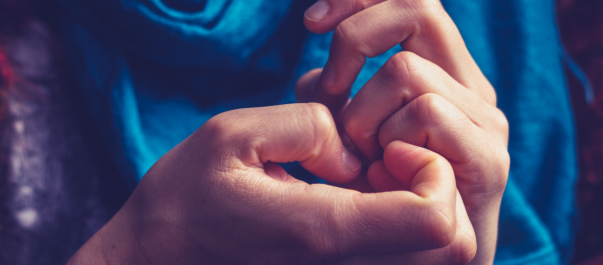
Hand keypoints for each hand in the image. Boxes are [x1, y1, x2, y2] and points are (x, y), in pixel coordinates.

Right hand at [67, 104, 474, 264]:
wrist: (153, 264)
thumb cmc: (182, 201)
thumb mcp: (232, 135)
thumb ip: (310, 126)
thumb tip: (355, 153)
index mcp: (322, 232)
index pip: (436, 221)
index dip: (433, 170)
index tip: (387, 146)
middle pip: (450, 245)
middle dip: (435, 187)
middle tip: (381, 160)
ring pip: (429, 255)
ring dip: (416, 205)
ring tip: (362, 179)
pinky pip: (397, 259)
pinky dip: (394, 223)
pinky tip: (350, 200)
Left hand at [298, 0, 509, 263]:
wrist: (419, 263)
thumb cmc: (375, 198)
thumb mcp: (345, 133)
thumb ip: (336, 94)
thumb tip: (317, 75)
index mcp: (442, 72)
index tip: (309, 22)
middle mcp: (469, 87)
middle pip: (417, 8)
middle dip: (354, 40)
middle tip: (329, 91)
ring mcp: (483, 120)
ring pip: (408, 70)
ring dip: (362, 113)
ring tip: (361, 158)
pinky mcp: (489, 157)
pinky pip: (427, 113)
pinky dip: (390, 140)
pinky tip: (384, 172)